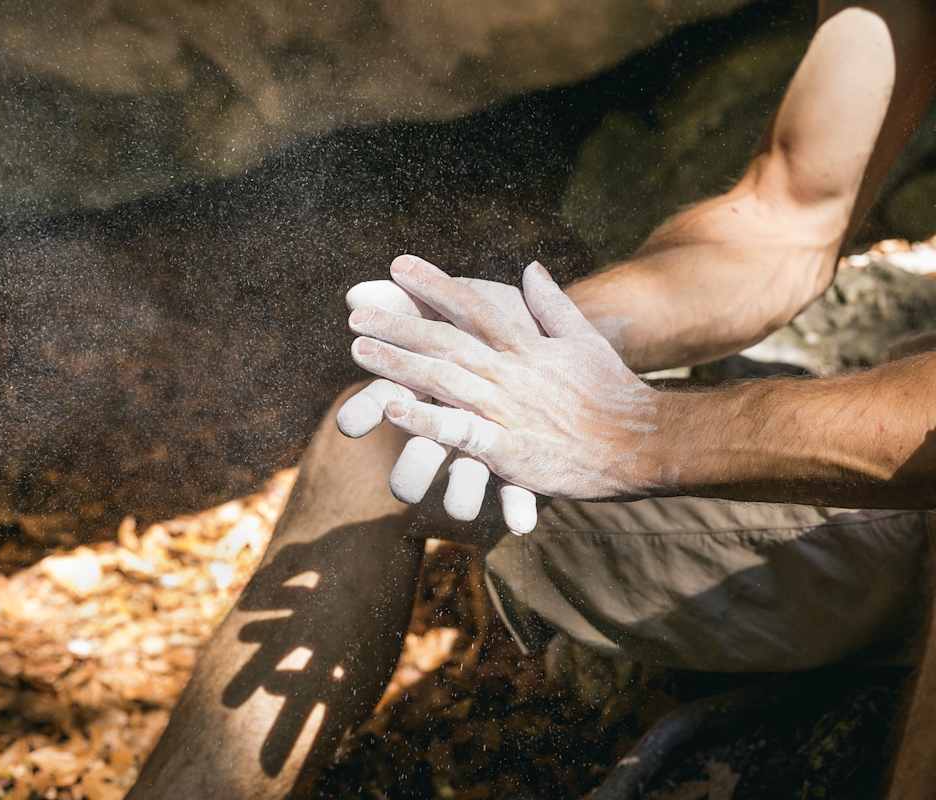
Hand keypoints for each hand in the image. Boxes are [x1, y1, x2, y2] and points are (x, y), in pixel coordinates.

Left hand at [348, 254, 667, 502]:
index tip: (396, 266)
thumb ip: (553, 304)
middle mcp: (512, 372)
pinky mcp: (511, 451)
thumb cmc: (613, 393)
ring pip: (444, 381)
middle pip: (446, 341)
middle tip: (353, 314)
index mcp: (527, 345)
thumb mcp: (585, 340)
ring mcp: (509, 411)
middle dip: (398, 325)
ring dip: (397, 364)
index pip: (472, 305)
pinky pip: (462, 433)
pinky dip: (427, 420)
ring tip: (357, 350)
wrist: (644, 445)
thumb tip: (530, 267)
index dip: (432, 285)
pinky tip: (393, 410)